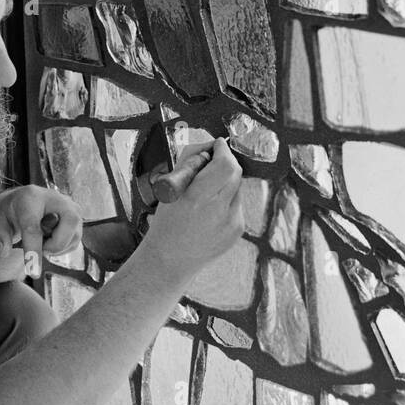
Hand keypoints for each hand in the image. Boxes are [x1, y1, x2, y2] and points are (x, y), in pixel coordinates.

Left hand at [0, 185, 80, 276]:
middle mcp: (55, 198)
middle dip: (55, 245)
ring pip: (74, 235)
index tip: (33, 273)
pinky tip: (50, 239)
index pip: (34, 227)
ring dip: (57, 247)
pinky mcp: (78, 216)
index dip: (34, 250)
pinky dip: (63, 247)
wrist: (23, 200)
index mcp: (30, 198)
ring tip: (41, 240)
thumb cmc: (10, 212)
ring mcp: (70, 205)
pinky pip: (75, 241)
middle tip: (40, 248)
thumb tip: (3, 252)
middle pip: (68, 224)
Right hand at [138, 138, 243, 281]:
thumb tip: (212, 145)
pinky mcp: (238, 230)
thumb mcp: (170, 186)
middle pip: (235, 172)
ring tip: (206, 195)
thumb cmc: (166, 222)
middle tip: (210, 165)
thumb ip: (191, 159)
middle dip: (225, 163)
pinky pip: (237, 204)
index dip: (223, 151)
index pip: (225, 164)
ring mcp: (232, 223)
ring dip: (225, 183)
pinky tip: (210, 212)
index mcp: (197, 199)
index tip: (217, 146)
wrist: (170, 259)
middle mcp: (218, 212)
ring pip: (237, 187)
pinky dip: (226, 201)